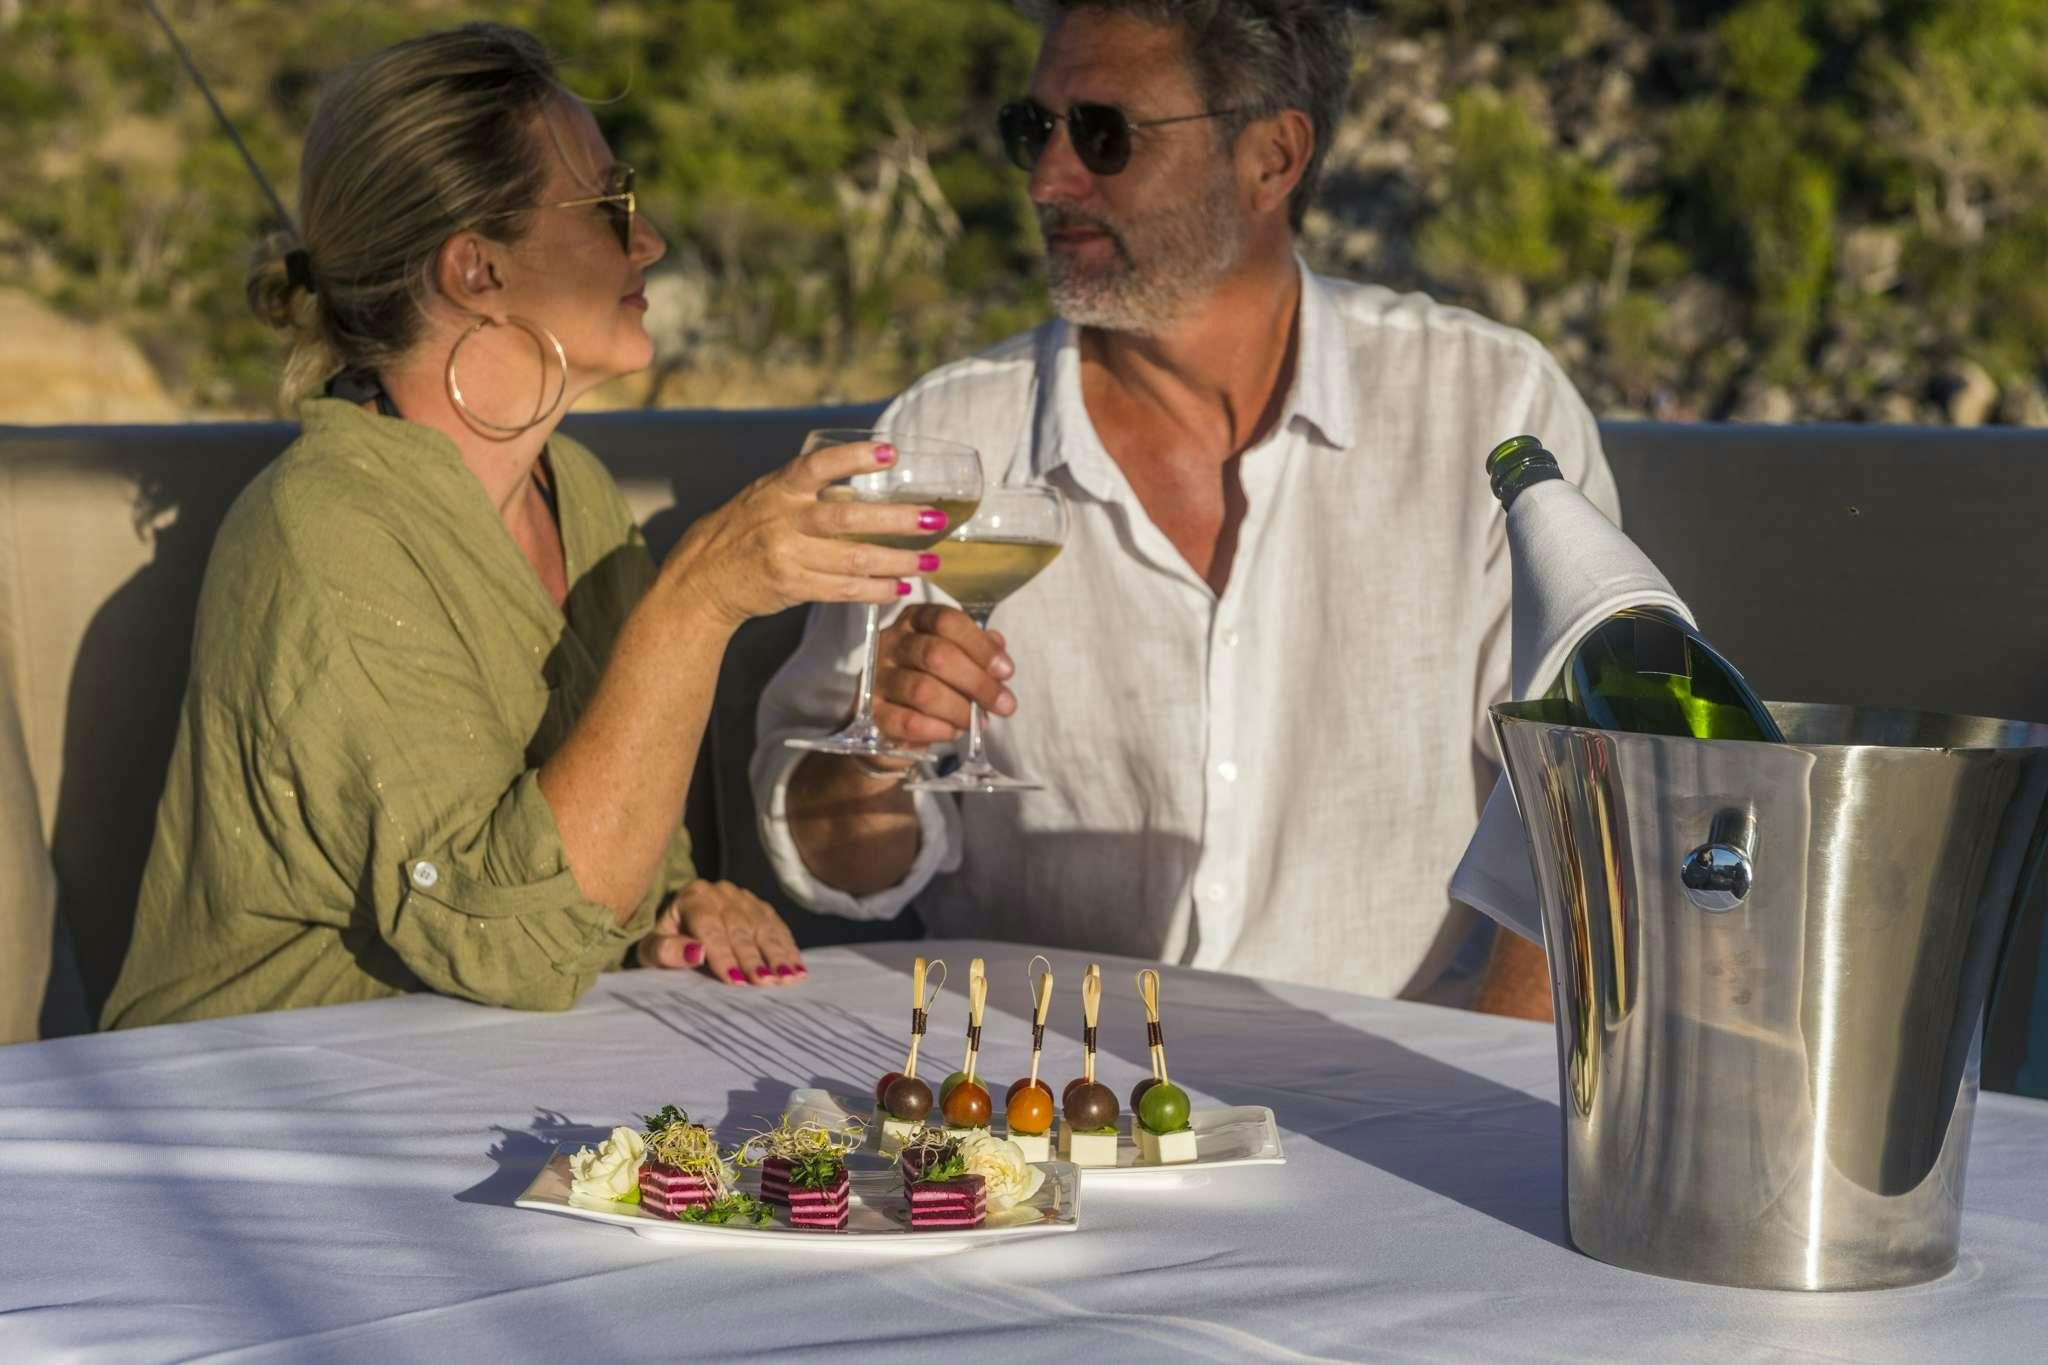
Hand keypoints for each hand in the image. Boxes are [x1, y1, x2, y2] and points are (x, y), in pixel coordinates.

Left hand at [636, 880, 807, 986]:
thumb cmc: (664, 945)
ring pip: (764, 925)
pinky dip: (788, 949)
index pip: (710, 925)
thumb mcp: (652, 951)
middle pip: (740, 925)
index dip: (723, 954)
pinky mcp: (761, 907)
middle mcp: (721, 892)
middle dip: (754, 957)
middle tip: (767, 983)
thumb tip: (696, 952)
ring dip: (778, 954)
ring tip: (788, 978)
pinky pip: (778, 927)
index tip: (735, 981)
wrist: (677, 926)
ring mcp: (744, 897)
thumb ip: (668, 951)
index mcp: (693, 897)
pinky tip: (797, 970)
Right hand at [661, 439, 947, 630]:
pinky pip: (843, 590)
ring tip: (931, 561)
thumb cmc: (740, 531)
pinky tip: (901, 586)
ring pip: (853, 559)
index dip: (854, 458)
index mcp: (778, 488)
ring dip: (898, 561)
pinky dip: (876, 589)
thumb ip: (805, 490)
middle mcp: (783, 519)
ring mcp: (787, 555)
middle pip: (848, 518)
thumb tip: (863, 484)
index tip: (891, 452)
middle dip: (897, 519)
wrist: (700, 580)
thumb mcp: (764, 496)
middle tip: (935, 518)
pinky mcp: (792, 587)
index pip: (818, 466)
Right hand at [870, 604, 1017, 745]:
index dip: (980, 646)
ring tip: (979, 721)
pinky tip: (953, 732)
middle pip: (936, 655)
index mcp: (915, 622)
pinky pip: (910, 722)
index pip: (946, 621)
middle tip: (1004, 704)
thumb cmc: (931, 681)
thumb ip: (979, 654)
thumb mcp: (958, 660)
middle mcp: (891, 643)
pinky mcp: (872, 714)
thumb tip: (1000, 658)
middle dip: (977, 682)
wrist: (893, 722)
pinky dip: (940, 729)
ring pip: (923, 690)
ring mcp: (877, 678)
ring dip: (960, 709)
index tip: (1005, 671)